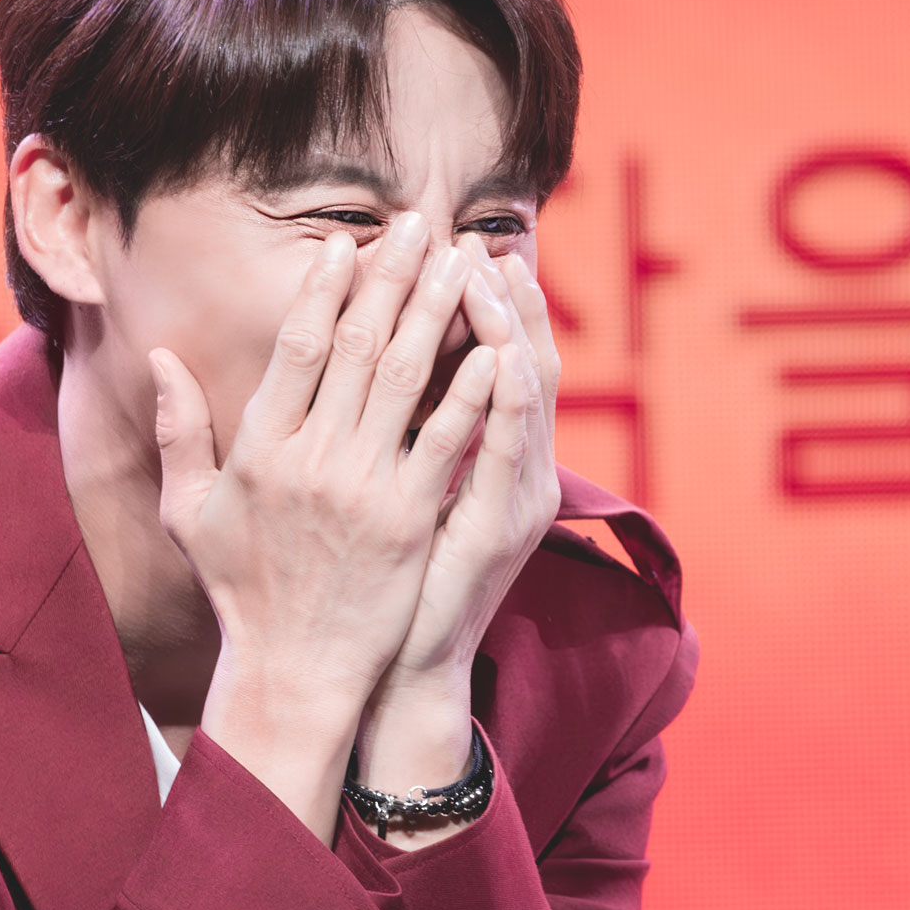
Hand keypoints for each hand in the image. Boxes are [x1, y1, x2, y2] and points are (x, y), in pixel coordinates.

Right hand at [150, 217, 497, 838]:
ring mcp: (363, 488)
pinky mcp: (409, 518)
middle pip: (360, 346)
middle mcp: (311, 458)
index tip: (348, 244)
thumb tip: (160, 356)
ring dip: (438, 311)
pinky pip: (446, 439)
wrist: (294, 669)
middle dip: (393, 277)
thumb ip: (180, 430)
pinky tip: (496, 344)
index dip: (325, 289)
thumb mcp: (190, 511)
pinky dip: (472, 389)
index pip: (298, 348)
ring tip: (462, 261)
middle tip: (420, 224)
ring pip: (408, 379)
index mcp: (259, 448)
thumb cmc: (241, 591)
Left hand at [356, 240, 560, 811]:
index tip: (462, 248)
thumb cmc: (395, 586)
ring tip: (491, 273)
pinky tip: (500, 354)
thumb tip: (386, 364)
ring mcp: (515, 496)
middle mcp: (518, 469)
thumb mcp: (405, 499)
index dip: (486, 304)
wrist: (405, 668)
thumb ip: (409, 433)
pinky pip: (508, 450)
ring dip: (510, 328)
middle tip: (479, 241)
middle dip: (502, 299)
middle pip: (521, 359)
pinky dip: (509, 400)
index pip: (496, 358)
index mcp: (490, 457)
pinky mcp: (499, 525)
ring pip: (524, 391)